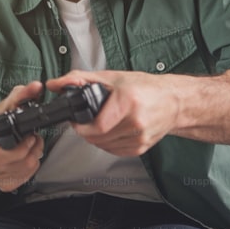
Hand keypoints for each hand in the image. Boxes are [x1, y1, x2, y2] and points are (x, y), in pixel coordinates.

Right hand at [0, 81, 46, 192]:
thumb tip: (35, 87)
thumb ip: (18, 97)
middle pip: (17, 165)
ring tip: (32, 146)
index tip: (30, 137)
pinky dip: (30, 168)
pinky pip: (23, 179)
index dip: (21, 148)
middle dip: (33, 150)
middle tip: (34, 139)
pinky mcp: (2, 186)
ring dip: (34, 158)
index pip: (0, 156)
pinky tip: (26, 157)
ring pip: (24, 173)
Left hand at [46, 70, 177, 155]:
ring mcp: (141, 137)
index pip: (97, 126)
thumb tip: (55, 84)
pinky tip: (111, 131)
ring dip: (97, 138)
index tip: (77, 122)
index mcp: (128, 101)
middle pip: (98, 138)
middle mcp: (136, 121)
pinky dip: (108, 143)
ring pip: (105, 146)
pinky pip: (115, 151)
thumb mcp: (111, 77)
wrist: (173, 101)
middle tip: (86, 122)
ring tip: (101, 124)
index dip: (82, 127)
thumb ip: (79, 79)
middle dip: (87, 131)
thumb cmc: (145, 87)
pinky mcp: (142, 147)